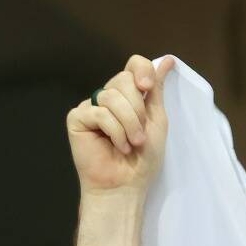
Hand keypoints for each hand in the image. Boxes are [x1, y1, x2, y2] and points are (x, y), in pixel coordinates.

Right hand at [67, 54, 174, 198]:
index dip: (141, 70)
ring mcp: (92, 106)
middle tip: (141, 135)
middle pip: (123, 79)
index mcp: (129, 96)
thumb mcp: (156, 120)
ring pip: (111, 96)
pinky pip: (99, 112)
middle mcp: (109, 97)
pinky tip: (117, 146)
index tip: (148, 87)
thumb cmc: (143, 159)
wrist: (126, 185)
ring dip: (129, 124)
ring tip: (132, 144)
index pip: (133, 65)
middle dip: (138, 110)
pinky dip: (115, 131)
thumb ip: (157, 90)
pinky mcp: (78, 118)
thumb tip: (168, 60)